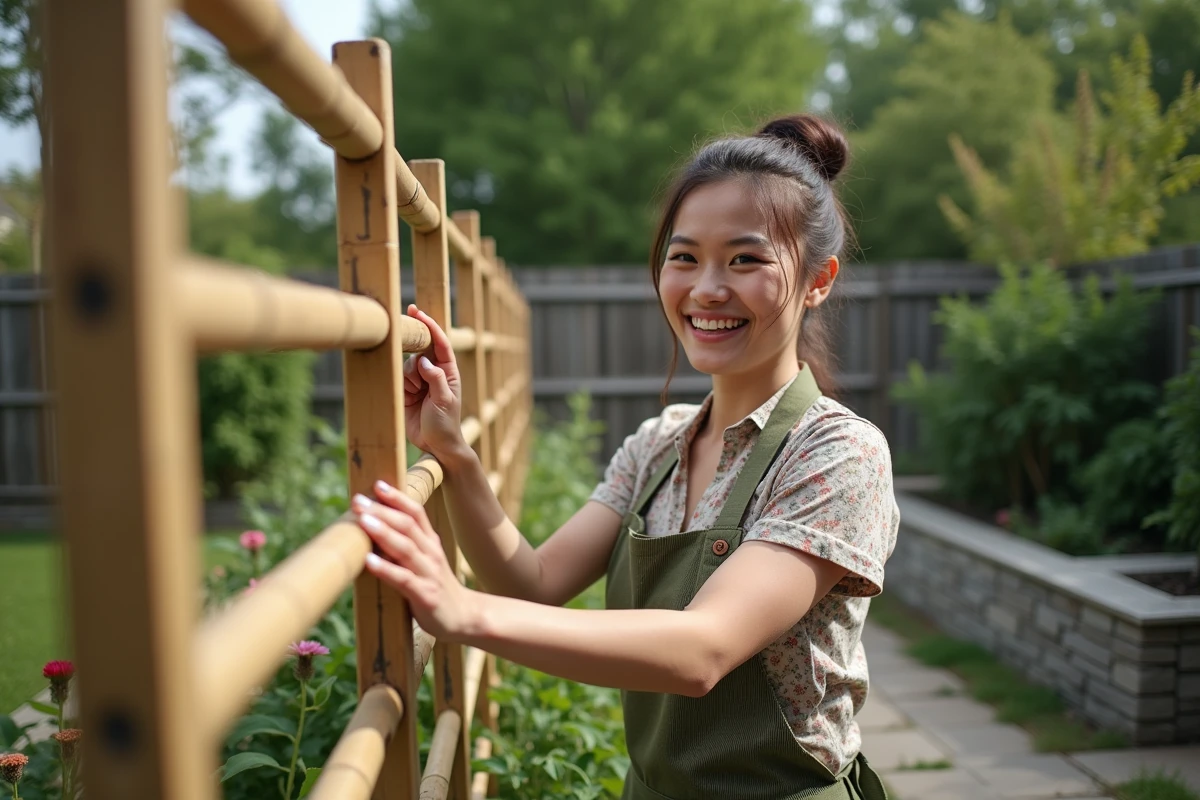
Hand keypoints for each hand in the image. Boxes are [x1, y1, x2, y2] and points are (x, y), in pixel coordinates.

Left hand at [354, 481, 479, 639]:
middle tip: (358, 500)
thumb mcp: (425, 560)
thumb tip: (372, 528)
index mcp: (430, 542)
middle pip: (407, 525)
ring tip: (362, 521)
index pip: (416, 513)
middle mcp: (431, 553)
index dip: (398, 497)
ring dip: (383, 533)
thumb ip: (405, 545)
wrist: (463, 617)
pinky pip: (403, 579)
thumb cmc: (435, 586)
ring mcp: (429, 573)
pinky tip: (368, 561)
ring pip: (406, 548)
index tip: (377, 484)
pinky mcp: (425, 596)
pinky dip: (386, 569)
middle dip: (383, 510)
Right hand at [402, 305, 465, 461]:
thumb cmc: (446, 424)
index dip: (430, 326)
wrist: (435, 445)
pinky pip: (400, 377)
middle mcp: (434, 373)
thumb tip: (425, 361)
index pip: (440, 343)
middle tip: (410, 346)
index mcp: (449, 372)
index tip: (418, 312)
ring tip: (416, 394)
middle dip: (414, 349)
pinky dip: (402, 385)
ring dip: (409, 376)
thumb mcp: (444, 401)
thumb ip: (436, 379)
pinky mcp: (407, 390)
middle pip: (421, 350)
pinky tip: (408, 397)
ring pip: (407, 364)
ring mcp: (420, 381)